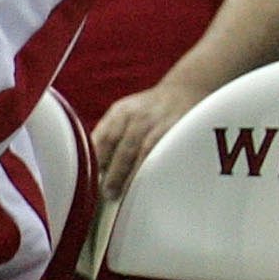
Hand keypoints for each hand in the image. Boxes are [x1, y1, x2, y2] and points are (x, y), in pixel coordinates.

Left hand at [92, 81, 200, 198]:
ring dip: (135, 174)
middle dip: (115, 172)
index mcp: (121, 111)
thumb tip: (94, 166)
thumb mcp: (125, 112)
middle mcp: (140, 115)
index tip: (91, 179)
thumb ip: (109, 134)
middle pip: (124, 147)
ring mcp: (161, 123)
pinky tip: (151, 181)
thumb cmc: (149, 109)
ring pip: (145, 152)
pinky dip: (156, 168)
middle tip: (109, 192)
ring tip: (127, 192)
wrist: (186, 87)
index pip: (104, 138)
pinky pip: (167, 153)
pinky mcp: (180, 131)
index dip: (97, 160)